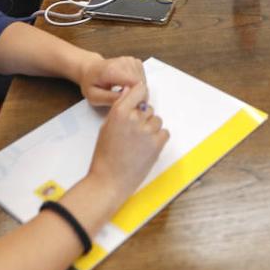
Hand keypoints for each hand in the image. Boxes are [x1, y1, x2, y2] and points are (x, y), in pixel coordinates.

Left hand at [78, 54, 145, 106]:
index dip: (136, 96)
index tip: (129, 104)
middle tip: (125, 100)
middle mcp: (123, 62)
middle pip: (140, 82)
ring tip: (123, 92)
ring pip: (143, 80)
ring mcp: (130, 60)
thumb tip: (127, 99)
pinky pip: (142, 76)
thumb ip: (110, 98)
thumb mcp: (94, 96)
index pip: (135, 83)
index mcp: (112, 70)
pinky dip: (137, 83)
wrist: (90, 69)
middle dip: (136, 94)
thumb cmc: (91, 83)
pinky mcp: (134, 61)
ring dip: (136, 89)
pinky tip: (126, 85)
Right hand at [85, 83, 168, 207]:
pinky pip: (165, 133)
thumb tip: (129, 90)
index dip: (140, 93)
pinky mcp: (157, 144)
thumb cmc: (104, 156)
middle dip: (143, 117)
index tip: (139, 100)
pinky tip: (147, 147)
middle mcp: (134, 118)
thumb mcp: (106, 126)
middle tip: (133, 132)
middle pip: (148, 108)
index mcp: (119, 112)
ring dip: (151, 128)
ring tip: (139, 142)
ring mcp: (147, 131)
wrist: (109, 181)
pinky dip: (158, 138)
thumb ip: (119, 107)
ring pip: (157, 120)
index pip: (139, 89)